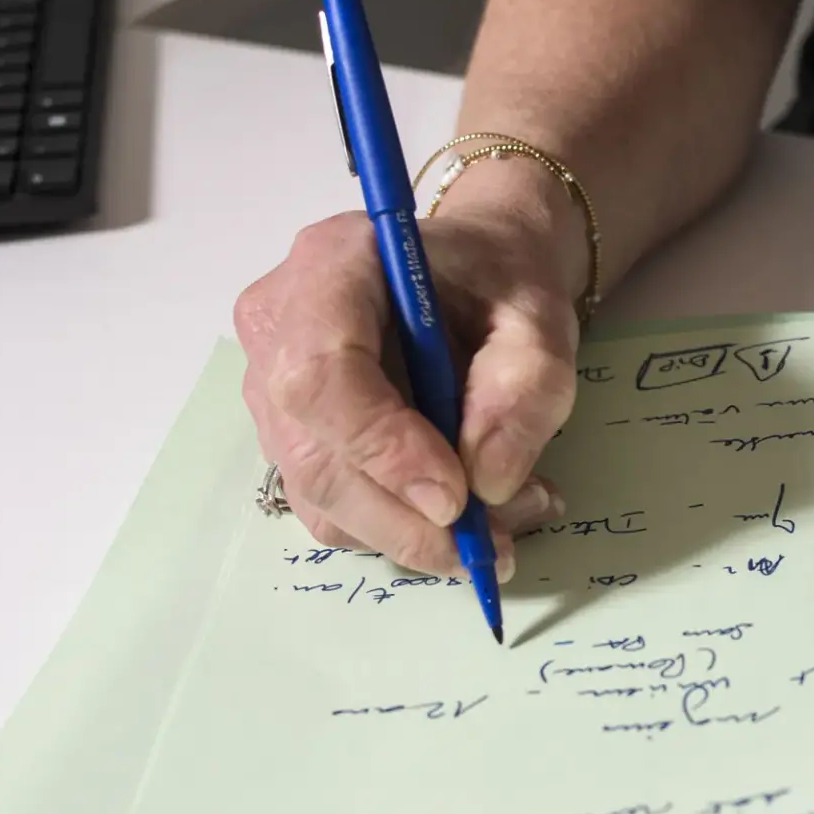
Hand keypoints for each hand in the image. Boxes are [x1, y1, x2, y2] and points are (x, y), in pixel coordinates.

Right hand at [233, 167, 583, 576]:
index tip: (457, 499)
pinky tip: (472, 511)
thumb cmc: (500, 281)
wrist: (477, 273)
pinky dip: (404, 528)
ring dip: (413, 534)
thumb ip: (526, 387)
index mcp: (331, 267)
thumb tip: (488, 483)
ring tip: (506, 518)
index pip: (321, 375)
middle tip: (493, 545)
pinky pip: (333, 508)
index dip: (383, 450)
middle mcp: (279, 328)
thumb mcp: (541, 317)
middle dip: (406, 521)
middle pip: (313, 456)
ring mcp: (273, 388)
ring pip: (320, 497)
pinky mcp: (293, 437)